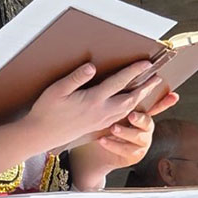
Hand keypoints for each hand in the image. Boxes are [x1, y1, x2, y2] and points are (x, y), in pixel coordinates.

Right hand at [25, 60, 158, 153]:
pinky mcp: (97, 127)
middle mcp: (101, 112)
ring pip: (127, 109)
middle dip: (145, 87)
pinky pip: (120, 118)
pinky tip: (131, 106)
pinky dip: (130, 110)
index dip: (134, 71)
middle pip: (130, 98)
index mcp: (93, 100)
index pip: (119, 82)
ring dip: (140, 98)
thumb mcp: (57, 90)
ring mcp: (100, 121)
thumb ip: (76, 77)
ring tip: (148, 89)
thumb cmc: (46, 110)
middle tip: (157, 77)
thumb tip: (92, 67)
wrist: (41, 135)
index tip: (146, 63)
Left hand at [70, 90, 178, 190]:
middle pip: (148, 121)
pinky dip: (114, 145)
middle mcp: (145, 126)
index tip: (170, 95)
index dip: (164, 101)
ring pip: (139, 137)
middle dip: (141, 118)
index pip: (155, 104)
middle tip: (131, 115)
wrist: (100, 149)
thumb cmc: (105, 123)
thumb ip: (115, 93)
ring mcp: (141, 141)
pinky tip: (102, 140)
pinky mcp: (134, 154)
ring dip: (127, 132)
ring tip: (113, 128)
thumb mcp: (109, 106)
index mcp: (141, 112)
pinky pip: (126, 150)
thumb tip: (100, 70)